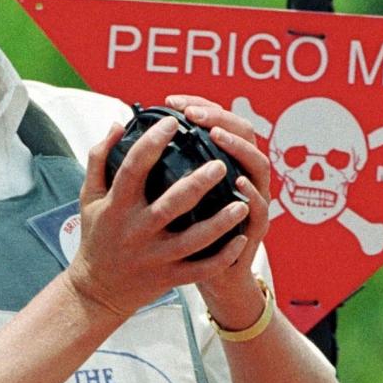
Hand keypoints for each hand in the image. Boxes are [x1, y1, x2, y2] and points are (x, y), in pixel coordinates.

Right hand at [66, 112, 253, 320]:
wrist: (97, 291)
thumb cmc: (97, 237)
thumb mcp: (90, 198)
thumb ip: (100, 159)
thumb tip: (118, 124)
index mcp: (117, 206)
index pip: (133, 169)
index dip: (152, 143)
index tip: (173, 123)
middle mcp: (137, 230)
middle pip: (171, 205)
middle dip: (198, 184)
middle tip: (220, 164)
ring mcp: (155, 256)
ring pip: (193, 240)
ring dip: (220, 222)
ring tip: (242, 203)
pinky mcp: (169, 277)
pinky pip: (201, 269)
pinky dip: (223, 256)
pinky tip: (240, 239)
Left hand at [162, 94, 272, 330]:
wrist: (213, 280)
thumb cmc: (184, 237)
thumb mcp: (167, 199)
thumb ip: (155, 168)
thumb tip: (123, 133)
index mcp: (222, 164)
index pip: (218, 121)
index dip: (200, 106)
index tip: (173, 102)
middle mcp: (242, 175)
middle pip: (243, 133)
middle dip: (219, 118)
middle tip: (195, 115)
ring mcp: (253, 200)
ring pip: (257, 165)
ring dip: (239, 148)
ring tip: (217, 137)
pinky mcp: (254, 228)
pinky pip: (260, 209)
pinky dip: (251, 194)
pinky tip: (237, 184)